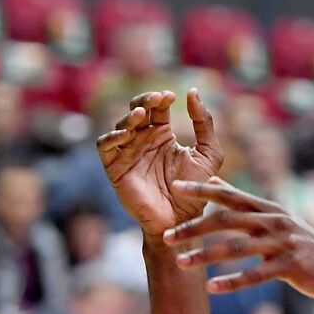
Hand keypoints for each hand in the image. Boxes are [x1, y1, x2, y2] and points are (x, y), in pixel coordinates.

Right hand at [96, 89, 222, 240]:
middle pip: (136, 111)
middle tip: (156, 99)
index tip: (170, 96)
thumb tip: (192, 92)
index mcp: (163, 136)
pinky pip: (105, 146)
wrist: (182, 222)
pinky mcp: (115, 169)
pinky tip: (126, 134)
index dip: (160, 99)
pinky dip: (112, 137)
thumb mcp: (208, 153)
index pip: (156, 109)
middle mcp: (143, 142)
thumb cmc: (196, 191)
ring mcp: (128, 154)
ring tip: (142, 115)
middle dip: (143, 101)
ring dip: (129, 117)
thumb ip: (204, 123)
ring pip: (120, 125)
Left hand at [163, 178, 313, 300]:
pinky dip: (232, 281)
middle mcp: (275, 221)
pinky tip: (212, 287)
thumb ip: (246, 204)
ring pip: (236, 248)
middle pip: (226, 219)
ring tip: (180, 263)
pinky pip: (255, 275)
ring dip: (205, 256)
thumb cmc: (304, 246)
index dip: (201, 189)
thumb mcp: (278, 219)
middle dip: (193, 227)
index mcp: (269, 208)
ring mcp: (283, 243)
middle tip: (166, 236)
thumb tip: (215, 182)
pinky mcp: (290, 266)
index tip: (175, 186)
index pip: (229, 194)